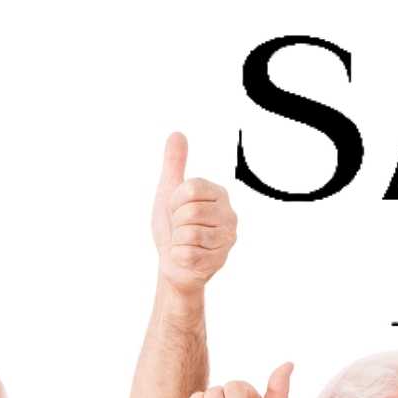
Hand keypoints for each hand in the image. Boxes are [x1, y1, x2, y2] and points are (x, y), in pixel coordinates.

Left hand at [151, 133, 236, 292]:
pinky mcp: (219, 260)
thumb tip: (176, 133)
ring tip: (185, 242)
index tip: (177, 209)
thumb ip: (174, 164)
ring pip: (188, 233)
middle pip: (189, 211)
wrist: (173, 264)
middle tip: (181, 229)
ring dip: (177, 240)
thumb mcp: (169, 192)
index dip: (174, 201)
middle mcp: (229, 214)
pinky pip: (187, 254)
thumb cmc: (172, 227)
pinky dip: (178, 256)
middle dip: (176, 223)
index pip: (189, 188)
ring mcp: (227, 238)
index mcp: (218, 193)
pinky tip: (187, 257)